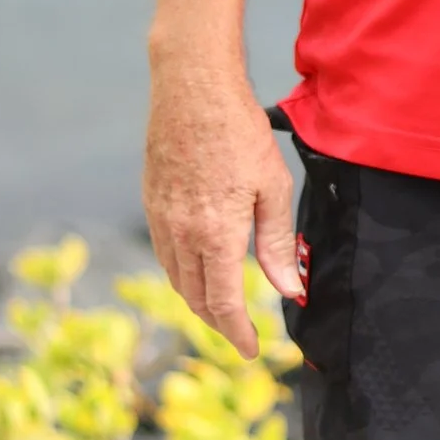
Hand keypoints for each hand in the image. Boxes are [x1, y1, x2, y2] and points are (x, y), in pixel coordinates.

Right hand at [143, 58, 301, 356]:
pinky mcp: (151, 202)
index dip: (238, 333)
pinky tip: (196, 270)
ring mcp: (161, 218)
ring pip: (176, 279)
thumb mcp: (274, 188)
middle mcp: (182, 234)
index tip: (251, 350)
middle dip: (218, 323)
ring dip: (197, 301)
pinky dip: (181, 274)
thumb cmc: (240, 133)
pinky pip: (164, 254)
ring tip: (220, 309)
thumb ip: (277, 244)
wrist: (192, 89)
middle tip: (240, 333)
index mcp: (216, 234)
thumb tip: (288, 289)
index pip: (224, 303)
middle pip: (196, 298)